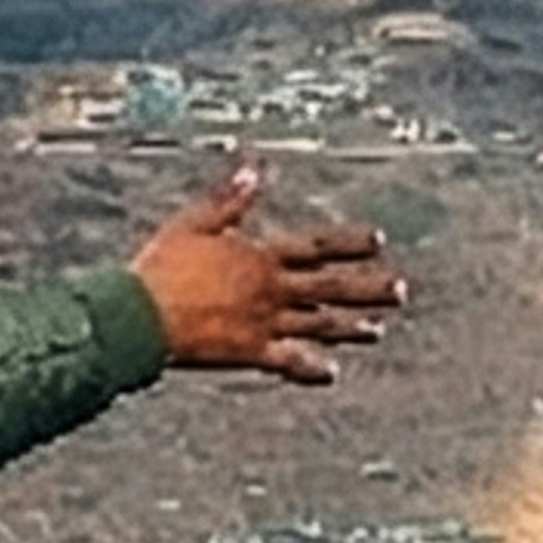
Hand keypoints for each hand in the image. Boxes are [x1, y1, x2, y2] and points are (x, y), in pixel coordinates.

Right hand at [130, 164, 403, 384]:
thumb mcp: (193, 224)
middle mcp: (271, 290)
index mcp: (259, 257)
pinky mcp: (249, 353)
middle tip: (402, 291)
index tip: (378, 241)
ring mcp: (264, 323)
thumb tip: (254, 169)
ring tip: (377, 332)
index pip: (315, 247)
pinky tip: (331, 373)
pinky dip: (311, 368)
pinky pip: (288, 362)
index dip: (348, 243)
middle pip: (329, 288)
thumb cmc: (161, 268)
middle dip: (367, 289)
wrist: (141, 316)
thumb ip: (228, 201)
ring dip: (349, 327)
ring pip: (318, 325)